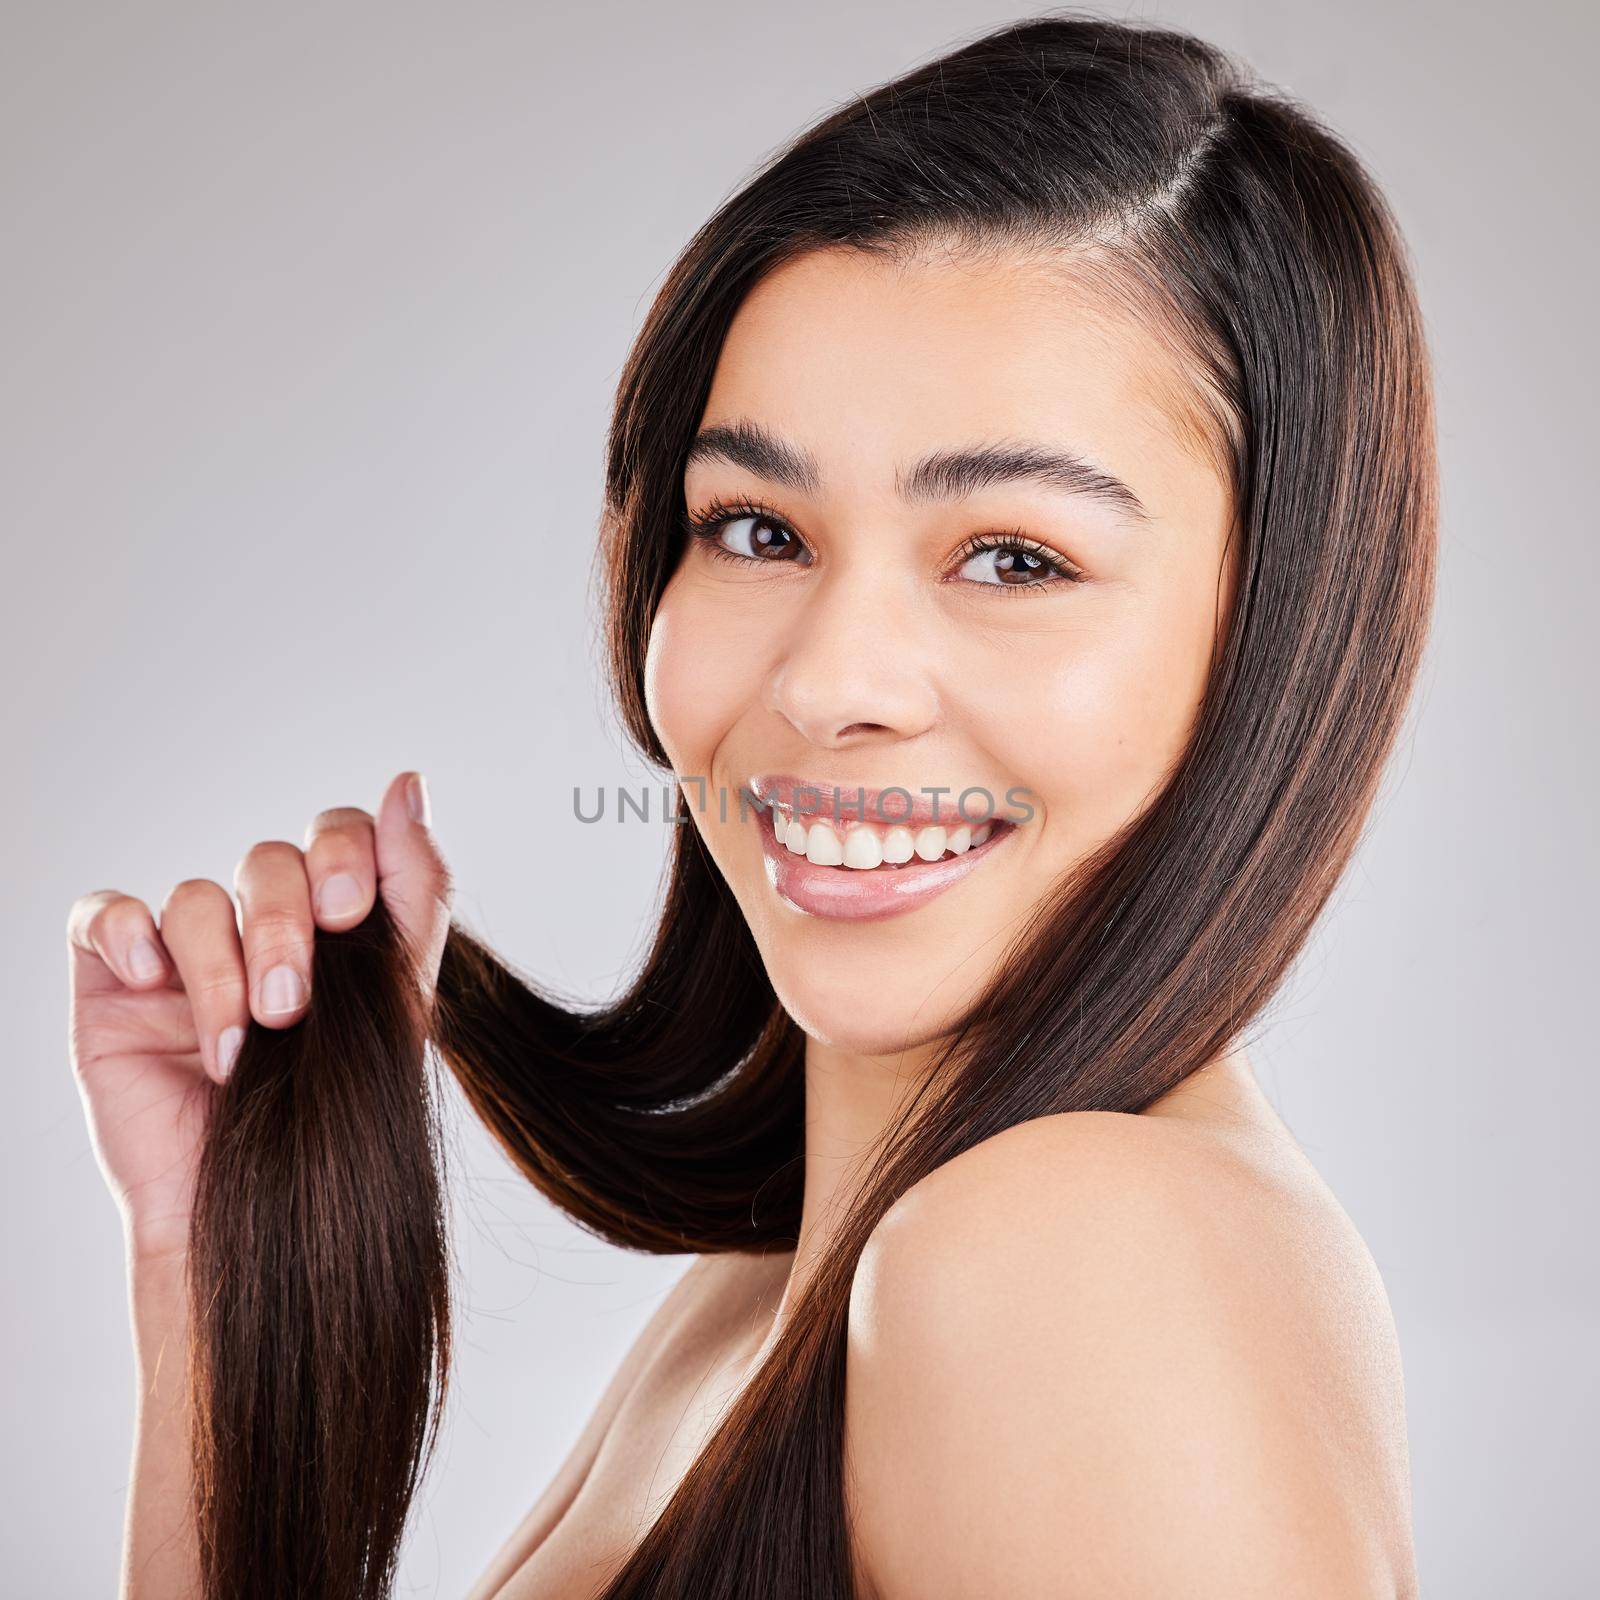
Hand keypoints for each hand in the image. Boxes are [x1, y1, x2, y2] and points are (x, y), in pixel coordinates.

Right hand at [66, 770, 453, 1261]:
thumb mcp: (396, 1000)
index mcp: (332, 921)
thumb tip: (410, 782)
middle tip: (293, 1007)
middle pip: (271, 862)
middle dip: (287, 927)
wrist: (256, 1213)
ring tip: (241, 1046)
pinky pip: (104, 913)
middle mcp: (259, 925)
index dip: (346, 852)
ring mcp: (185, 951)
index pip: (339, 833)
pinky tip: (153, 982)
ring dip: (224, 970)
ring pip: (199, 898)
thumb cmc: (327, 1114)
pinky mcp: (115, 982)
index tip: (351, 912)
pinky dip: (128, 934)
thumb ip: (413, 891)